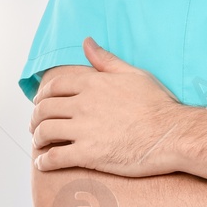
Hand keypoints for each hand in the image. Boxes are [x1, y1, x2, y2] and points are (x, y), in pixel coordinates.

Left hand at [31, 38, 185, 175]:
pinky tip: (43, 164)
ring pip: (45, 131)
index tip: (41, 102)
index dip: (43, 95)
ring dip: (37, 138)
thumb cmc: (157, 104)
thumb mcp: (133, 74)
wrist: (171, 134)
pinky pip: (55, 157)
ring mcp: (84, 130)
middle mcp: (83, 104)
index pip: (55, 86)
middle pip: (44, 109)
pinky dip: (44, 161)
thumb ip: (105, 60)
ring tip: (39, 143)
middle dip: (35, 117)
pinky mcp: (88, 154)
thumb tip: (87, 42)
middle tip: (36, 125)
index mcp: (92, 84)